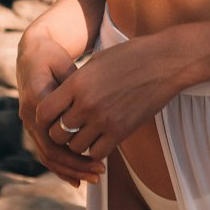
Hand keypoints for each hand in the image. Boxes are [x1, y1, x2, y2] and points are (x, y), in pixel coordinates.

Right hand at [16, 30, 104, 187]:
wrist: (31, 53)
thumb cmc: (52, 56)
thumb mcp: (64, 64)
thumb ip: (74, 85)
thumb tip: (91, 106)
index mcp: (37, 100)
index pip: (54, 136)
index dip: (76, 152)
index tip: (100, 158)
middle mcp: (29, 116)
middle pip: (51, 152)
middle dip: (76, 166)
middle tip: (101, 173)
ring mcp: (29, 123)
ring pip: (47, 156)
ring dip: (70, 170)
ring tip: (94, 178)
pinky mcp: (35, 127)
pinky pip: (46, 152)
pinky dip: (61, 167)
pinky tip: (77, 179)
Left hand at [38, 33, 179, 163]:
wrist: (164, 61)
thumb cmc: (130, 56)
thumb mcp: (96, 63)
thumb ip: (76, 83)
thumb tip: (60, 99)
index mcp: (77, 83)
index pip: (44, 112)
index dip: (44, 118)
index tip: (52, 117)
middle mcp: (87, 104)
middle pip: (57, 134)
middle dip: (59, 133)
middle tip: (69, 128)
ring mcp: (104, 119)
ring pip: (76, 147)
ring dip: (78, 143)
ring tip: (86, 132)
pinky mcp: (122, 131)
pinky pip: (97, 152)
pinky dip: (95, 149)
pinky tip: (101, 138)